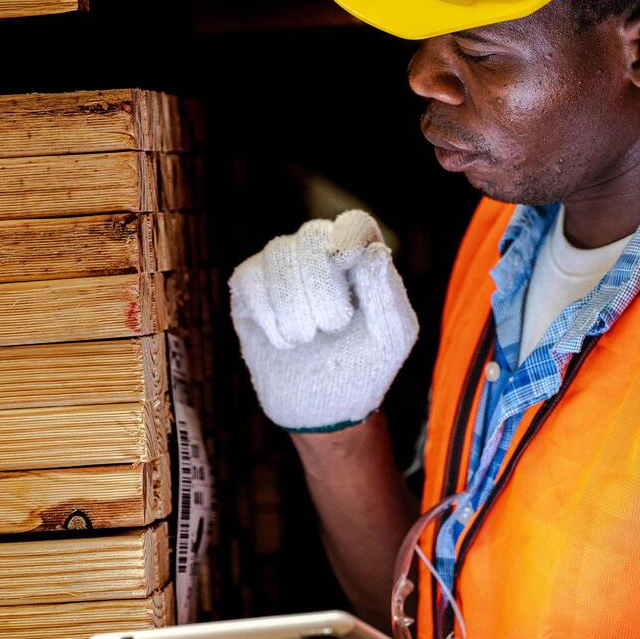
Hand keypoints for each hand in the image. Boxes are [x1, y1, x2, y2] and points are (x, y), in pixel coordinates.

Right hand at [228, 210, 417, 431]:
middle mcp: (319, 257)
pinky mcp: (250, 293)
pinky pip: (247, 277)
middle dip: (321, 282)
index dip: (350, 238)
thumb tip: (371, 251)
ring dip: (293, 302)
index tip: (347, 264)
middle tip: (333, 325)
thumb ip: (387, 293)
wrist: (324, 412)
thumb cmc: (364, 369)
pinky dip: (267, 312)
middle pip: (313, 235)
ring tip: (307, 339)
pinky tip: (285, 342)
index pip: (354, 225)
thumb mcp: (392, 336)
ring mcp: (282, 272)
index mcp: (360, 261)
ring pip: (277, 253)